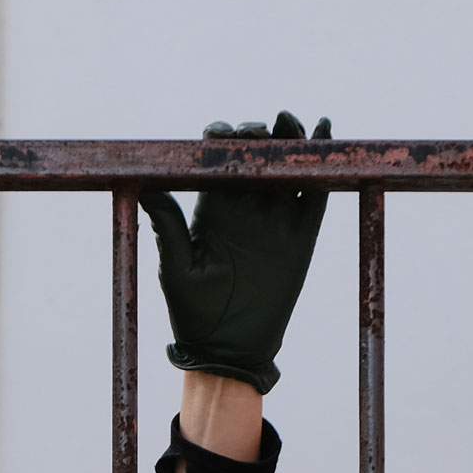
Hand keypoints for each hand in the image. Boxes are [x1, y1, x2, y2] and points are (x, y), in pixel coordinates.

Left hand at [140, 113, 332, 392]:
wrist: (230, 350)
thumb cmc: (194, 313)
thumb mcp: (178, 268)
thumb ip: (169, 226)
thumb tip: (146, 185)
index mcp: (212, 208)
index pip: (218, 159)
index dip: (221, 138)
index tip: (222, 134)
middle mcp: (244, 207)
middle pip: (256, 155)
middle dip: (258, 135)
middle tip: (259, 131)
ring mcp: (275, 219)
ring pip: (287, 167)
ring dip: (291, 140)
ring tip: (291, 122)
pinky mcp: (302, 235)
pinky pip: (315, 193)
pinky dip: (323, 164)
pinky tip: (326, 134)